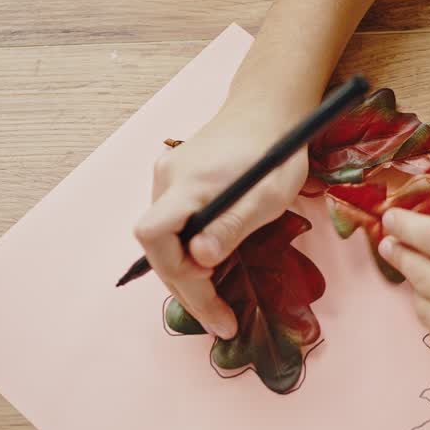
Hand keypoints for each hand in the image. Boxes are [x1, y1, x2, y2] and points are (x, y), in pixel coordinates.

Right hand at [134, 101, 307, 338]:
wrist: (268, 109)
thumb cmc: (275, 150)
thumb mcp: (268, 194)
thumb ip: (233, 226)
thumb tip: (201, 260)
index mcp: (188, 182)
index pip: (154, 234)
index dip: (178, 275)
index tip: (214, 303)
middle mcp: (167, 179)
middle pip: (157, 247)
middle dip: (187, 290)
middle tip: (221, 320)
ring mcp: (168, 178)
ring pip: (163, 241)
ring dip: (186, 276)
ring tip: (217, 305)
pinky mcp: (176, 182)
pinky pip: (171, 228)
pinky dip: (187, 255)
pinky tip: (211, 270)